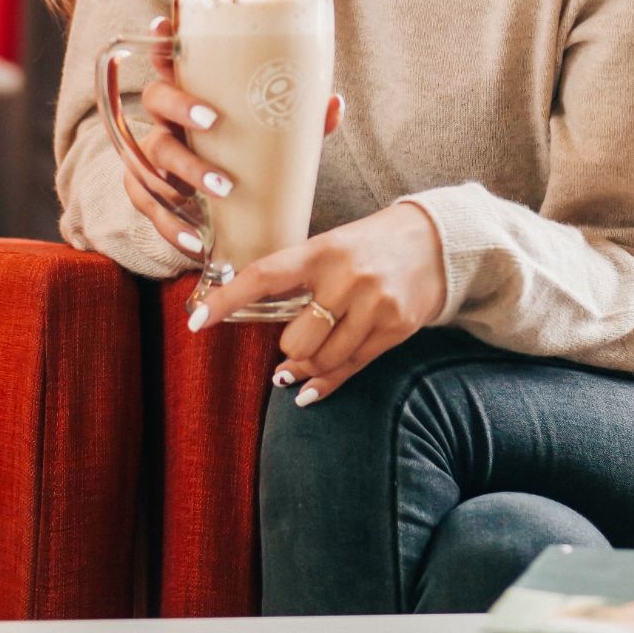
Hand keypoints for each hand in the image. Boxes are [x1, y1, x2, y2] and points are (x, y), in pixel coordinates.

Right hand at [121, 15, 344, 258]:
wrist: (233, 207)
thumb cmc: (252, 151)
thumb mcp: (279, 133)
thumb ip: (303, 117)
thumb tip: (334, 103)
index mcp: (194, 90)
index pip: (170, 56)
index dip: (161, 38)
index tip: (164, 26)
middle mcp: (166, 117)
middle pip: (156, 97)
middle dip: (179, 107)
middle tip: (213, 122)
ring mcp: (154, 154)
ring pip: (151, 154)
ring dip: (183, 171)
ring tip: (221, 189)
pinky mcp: (148, 193)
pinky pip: (146, 205)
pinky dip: (168, 223)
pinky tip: (194, 237)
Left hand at [188, 200, 447, 402]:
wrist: (436, 241)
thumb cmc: (371, 243)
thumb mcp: (334, 245)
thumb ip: (301, 277)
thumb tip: (261, 316)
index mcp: (324, 250)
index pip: (265, 275)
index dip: (228, 299)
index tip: (197, 321)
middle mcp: (348, 279)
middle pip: (295, 340)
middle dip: (289, 346)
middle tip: (296, 336)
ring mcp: (374, 307)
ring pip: (321, 361)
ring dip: (305, 368)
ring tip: (299, 364)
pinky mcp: (394, 330)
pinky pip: (349, 369)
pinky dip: (323, 383)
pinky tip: (306, 391)